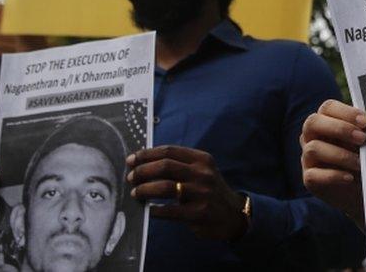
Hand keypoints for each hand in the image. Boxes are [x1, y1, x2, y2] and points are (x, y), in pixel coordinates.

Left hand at [127, 146, 245, 239]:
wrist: (233, 215)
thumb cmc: (209, 191)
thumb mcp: (201, 172)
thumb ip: (179, 165)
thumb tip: (143, 163)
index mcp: (202, 159)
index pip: (169, 151)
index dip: (146, 154)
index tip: (131, 160)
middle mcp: (203, 173)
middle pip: (165, 166)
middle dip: (142, 171)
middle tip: (131, 177)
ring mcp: (202, 193)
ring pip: (165, 186)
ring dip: (144, 189)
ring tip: (135, 193)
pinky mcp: (199, 212)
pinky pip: (170, 210)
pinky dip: (155, 210)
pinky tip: (149, 210)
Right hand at [300, 100, 365, 226]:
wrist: (361, 190)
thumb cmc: (363, 159)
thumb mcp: (364, 143)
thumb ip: (364, 132)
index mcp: (326, 121)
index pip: (327, 108)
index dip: (346, 112)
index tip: (365, 121)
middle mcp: (312, 137)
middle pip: (313, 122)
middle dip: (339, 128)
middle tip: (362, 139)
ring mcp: (308, 158)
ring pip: (313, 148)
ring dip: (340, 155)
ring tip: (360, 163)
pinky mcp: (309, 178)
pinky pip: (313, 175)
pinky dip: (333, 175)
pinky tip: (349, 178)